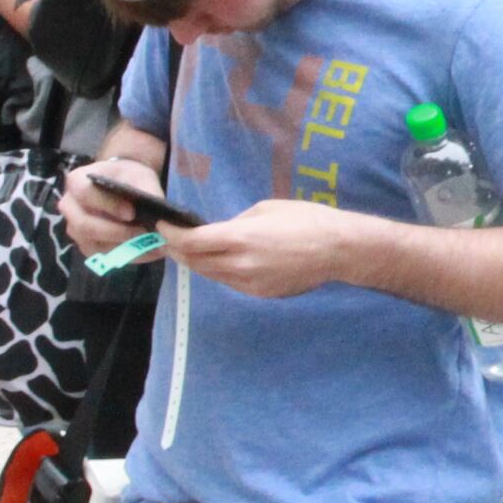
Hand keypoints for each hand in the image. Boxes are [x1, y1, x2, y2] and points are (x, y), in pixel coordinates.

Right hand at [62, 160, 160, 251]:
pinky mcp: (86, 245)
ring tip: (150, 242)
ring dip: (123, 246)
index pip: (85, 194)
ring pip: (93, 244)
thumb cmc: (127, 178)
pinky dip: (128, 254)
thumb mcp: (140, 175)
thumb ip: (147, 188)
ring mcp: (75, 229)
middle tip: (143, 232)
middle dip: (116, 232)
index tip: (132, 212)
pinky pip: (103, 255)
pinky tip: (149, 250)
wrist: (123, 188)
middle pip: (84, 226)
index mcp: (76, 182)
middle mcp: (70, 207)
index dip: (108, 205)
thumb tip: (157, 208)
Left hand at [159, 198, 364, 298]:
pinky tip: (224, 259)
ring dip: (197, 261)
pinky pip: (229, 282)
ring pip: (209, 274)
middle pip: (193, 262)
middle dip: (177, 249)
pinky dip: (219, 270)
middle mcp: (240, 264)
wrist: (339, 250)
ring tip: (194, 249)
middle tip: (171, 238)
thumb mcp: (265, 209)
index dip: (170, 235)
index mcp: (241, 238)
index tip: (163, 226)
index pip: (190, 242)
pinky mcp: (259, 293)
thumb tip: (218, 231)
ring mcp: (249, 283)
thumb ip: (235, 222)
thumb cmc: (306, 219)